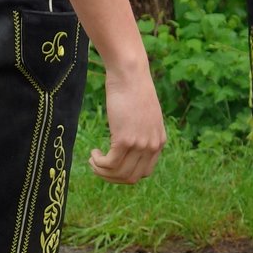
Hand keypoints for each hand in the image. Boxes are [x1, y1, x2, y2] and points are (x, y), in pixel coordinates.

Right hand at [88, 60, 164, 184]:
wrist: (129, 75)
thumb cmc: (133, 90)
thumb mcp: (144, 116)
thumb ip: (142, 132)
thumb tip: (127, 146)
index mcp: (159, 142)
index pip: (144, 173)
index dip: (124, 174)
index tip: (111, 165)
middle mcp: (152, 146)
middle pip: (130, 178)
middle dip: (111, 177)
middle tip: (98, 166)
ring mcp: (139, 144)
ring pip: (118, 173)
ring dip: (102, 171)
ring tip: (93, 159)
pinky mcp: (124, 140)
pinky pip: (109, 164)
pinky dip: (98, 163)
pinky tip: (93, 153)